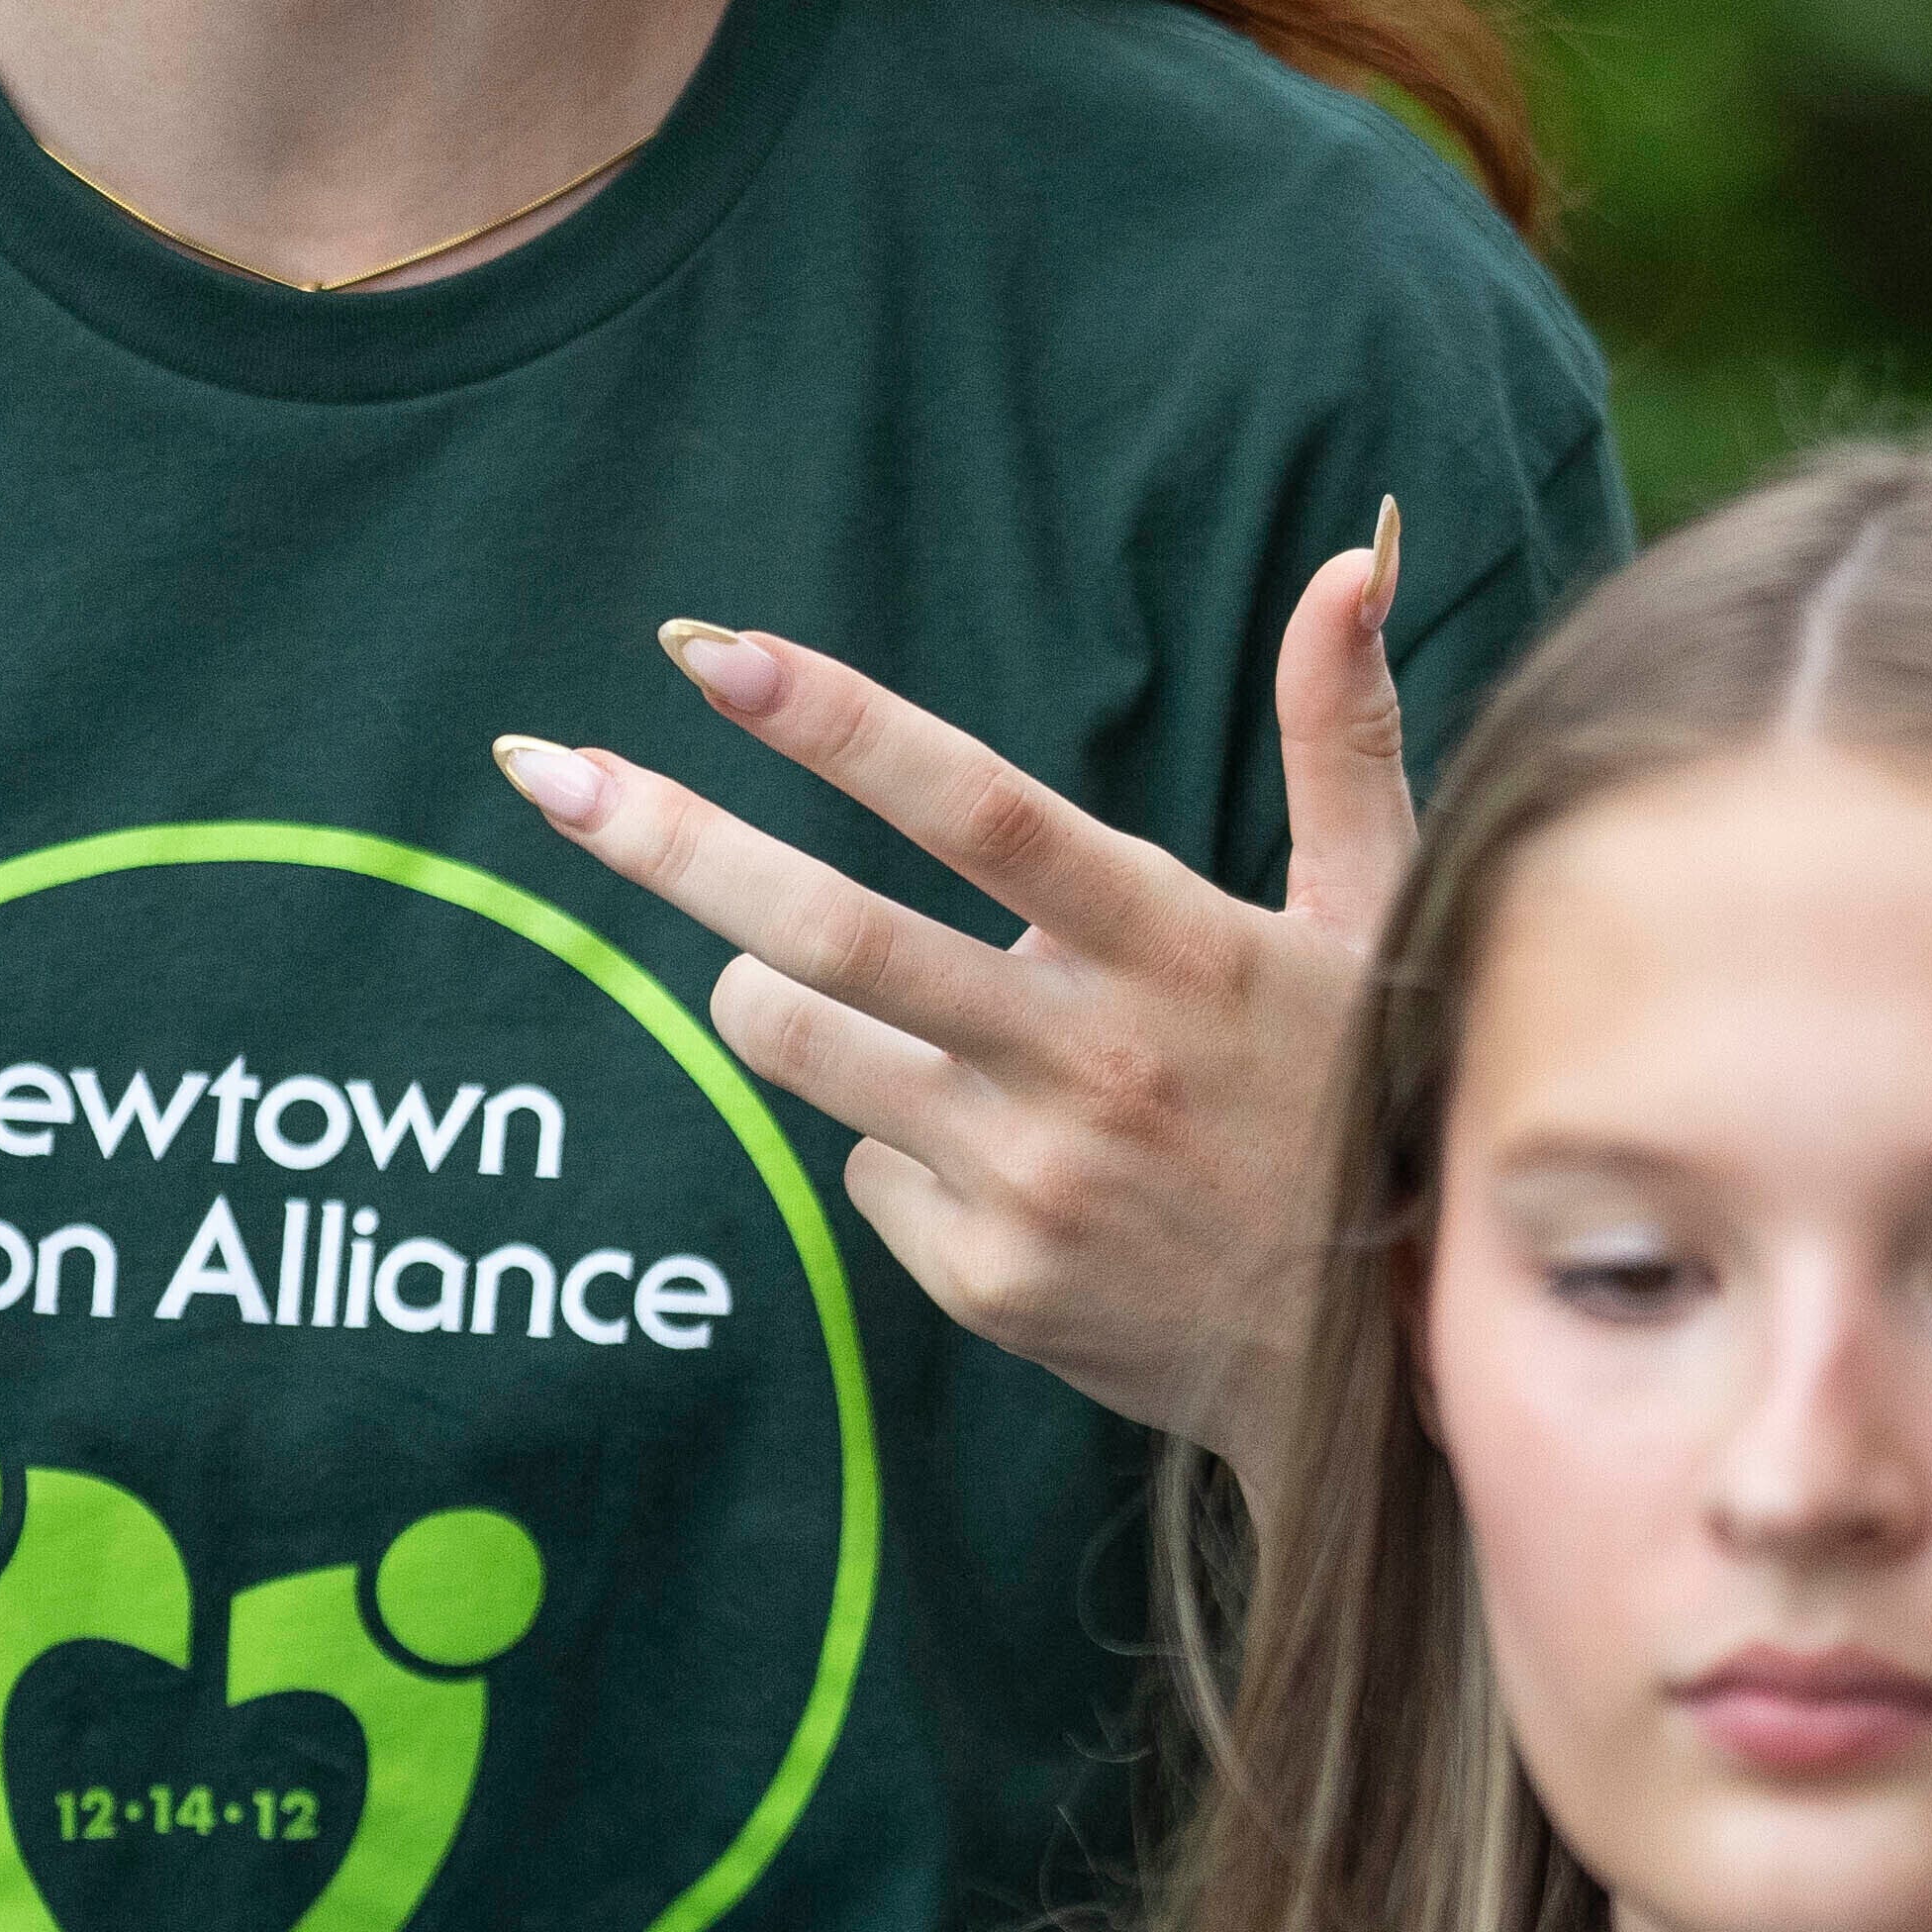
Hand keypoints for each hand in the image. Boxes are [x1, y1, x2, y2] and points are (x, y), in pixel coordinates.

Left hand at [485, 517, 1414, 1459]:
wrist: (1388, 1375)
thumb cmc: (1378, 1099)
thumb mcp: (1380, 915)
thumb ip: (1340, 735)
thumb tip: (1355, 556)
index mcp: (1179, 951)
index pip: (980, 812)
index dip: (841, 728)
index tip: (714, 655)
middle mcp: (1088, 1065)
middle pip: (828, 936)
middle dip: (670, 841)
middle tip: (544, 768)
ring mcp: (1024, 1182)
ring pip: (800, 1042)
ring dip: (766, 986)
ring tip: (819, 979)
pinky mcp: (984, 1279)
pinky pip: (860, 1165)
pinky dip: (889, 1131)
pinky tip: (1000, 1159)